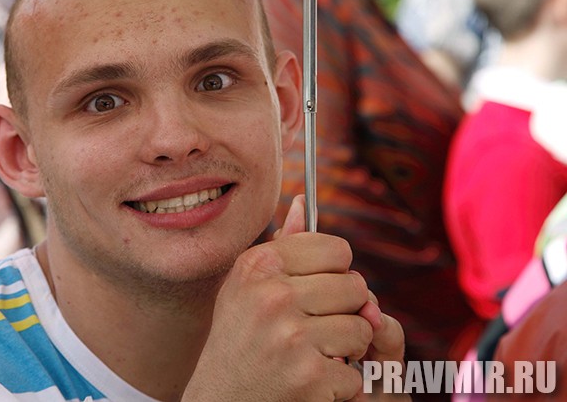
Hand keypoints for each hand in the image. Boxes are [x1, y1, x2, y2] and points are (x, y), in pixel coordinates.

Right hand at [183, 196, 375, 400]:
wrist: (220, 401)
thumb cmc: (239, 339)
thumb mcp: (248, 287)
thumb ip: (282, 246)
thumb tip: (301, 202)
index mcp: (259, 266)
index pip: (336, 249)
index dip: (335, 273)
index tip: (318, 290)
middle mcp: (273, 296)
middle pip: (356, 288)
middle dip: (345, 312)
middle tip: (314, 328)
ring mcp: (292, 337)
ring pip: (363, 329)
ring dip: (346, 349)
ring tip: (312, 354)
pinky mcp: (310, 377)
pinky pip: (357, 372)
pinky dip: (340, 385)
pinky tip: (310, 383)